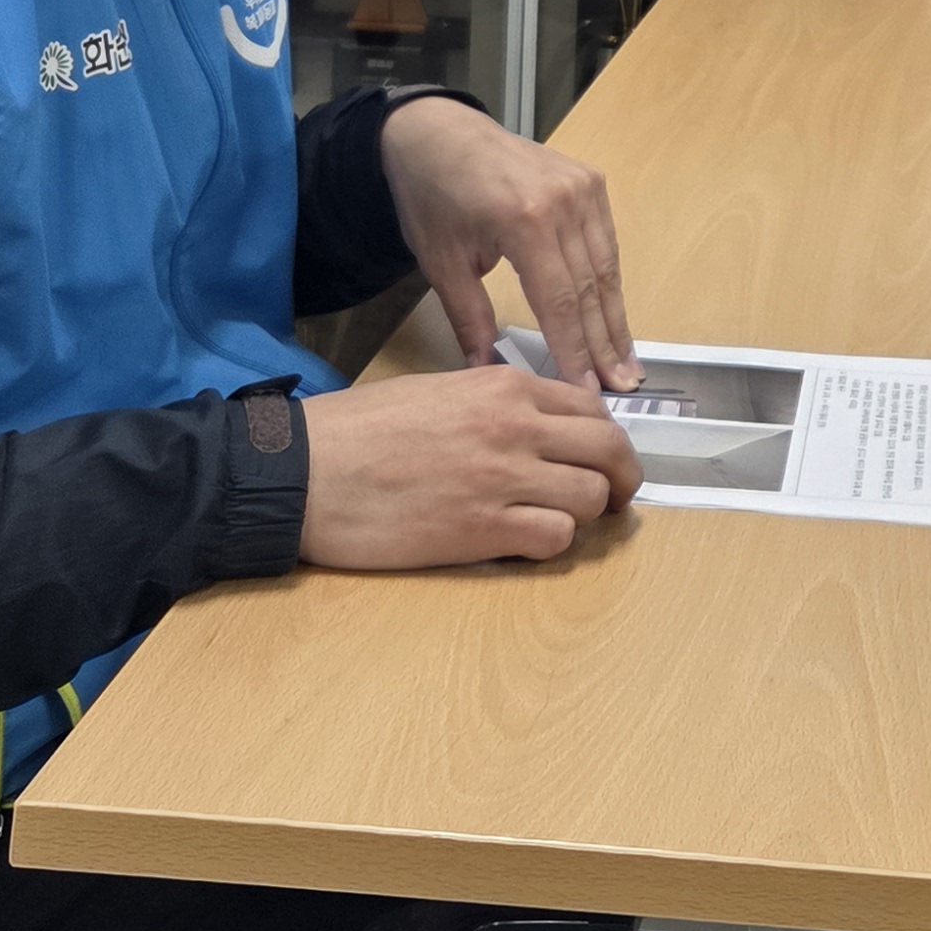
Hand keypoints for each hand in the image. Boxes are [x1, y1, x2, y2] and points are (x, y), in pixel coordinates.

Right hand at [298, 364, 642, 568]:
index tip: (601, 459)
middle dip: (623, 478)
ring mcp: (503, 479)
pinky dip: (552, 543)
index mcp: (504, 386)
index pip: (591, 409)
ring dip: (585, 514)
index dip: (605, 440)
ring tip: (559, 521)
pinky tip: (525, 541)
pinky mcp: (482, 530)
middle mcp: (516, 426)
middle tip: (615, 498)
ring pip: (592, 498)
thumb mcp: (439, 391)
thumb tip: (537, 427)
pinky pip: (555, 538)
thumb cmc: (359, 430)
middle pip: (610, 451)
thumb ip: (495, 404)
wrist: (306, 471)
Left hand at [381, 97, 638, 391]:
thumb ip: (469, 316)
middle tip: (619, 388)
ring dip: (615, 318)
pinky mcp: (591, 180)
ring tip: (626, 363)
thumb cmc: (433, 196)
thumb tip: (487, 369)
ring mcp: (583, 186)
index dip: (574, 349)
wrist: (438, 132)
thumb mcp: (440, 261)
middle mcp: (564, 201)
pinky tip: (614, 316)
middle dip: (604, 343)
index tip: (585, 390)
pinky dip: (610, 282)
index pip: (558, 300)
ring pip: (606, 266)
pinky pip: (606, 242)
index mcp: (523, 220)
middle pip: (590, 287)